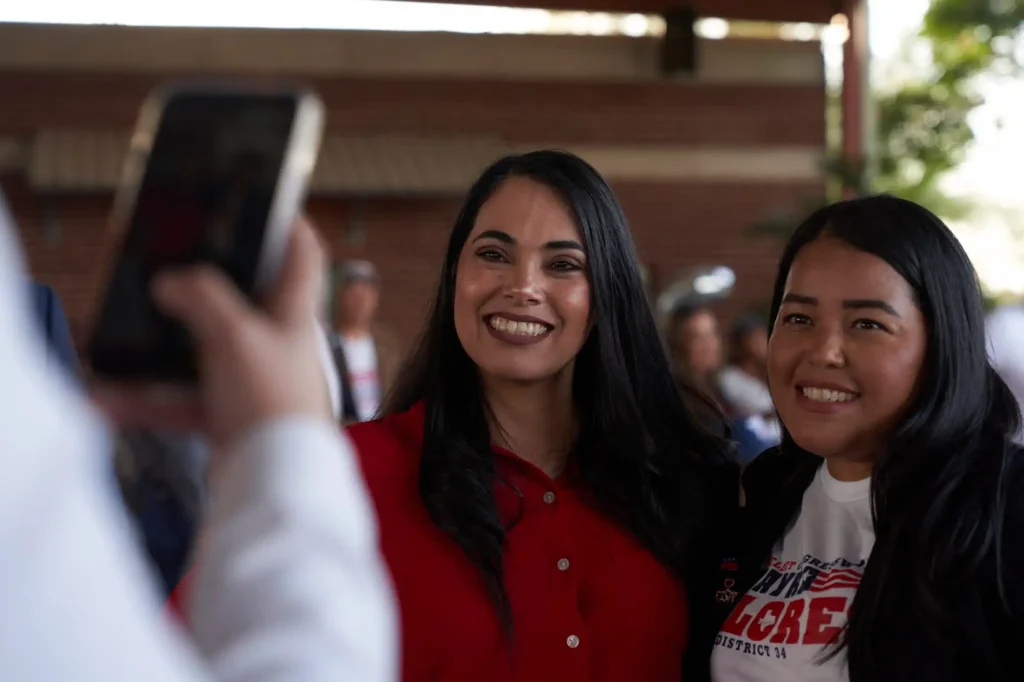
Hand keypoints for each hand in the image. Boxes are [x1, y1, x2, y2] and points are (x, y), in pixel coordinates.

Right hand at [94, 217, 333, 450]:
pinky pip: (182, 400)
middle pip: (245, 299)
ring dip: (165, 347)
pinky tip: (109, 399)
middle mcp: (277, 342)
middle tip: (173, 264)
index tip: (266, 202)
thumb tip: (170, 282)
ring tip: (129, 332)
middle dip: (207, 284)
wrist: (275, 481)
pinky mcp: (231, 415)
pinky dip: (149, 400)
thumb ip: (201, 299)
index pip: (303, 255)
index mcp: (293, 313)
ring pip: (203, 352)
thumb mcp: (235, 335)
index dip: (289, 223)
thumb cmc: (272, 401)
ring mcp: (253, 380)